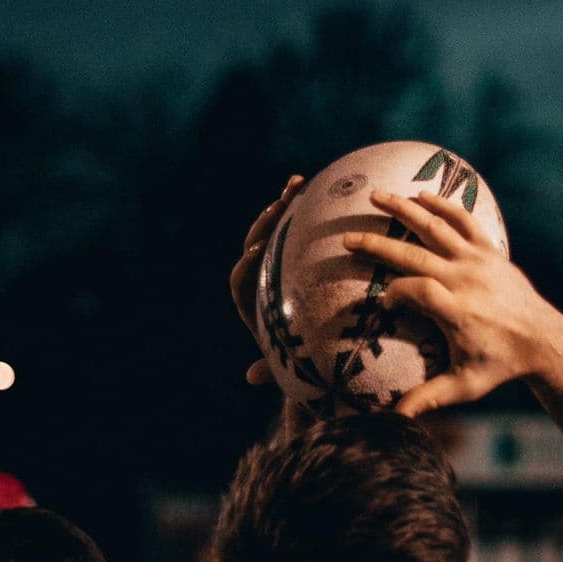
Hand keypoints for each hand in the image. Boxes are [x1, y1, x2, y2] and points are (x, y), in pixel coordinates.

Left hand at [229, 176, 304, 385]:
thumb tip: (250, 378)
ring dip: (284, 205)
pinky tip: (319, 187)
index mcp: (252, 305)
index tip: (255, 254)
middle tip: (280, 207)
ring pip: (276, 230)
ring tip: (299, 184)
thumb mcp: (289, 365)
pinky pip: (301, 226)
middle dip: (264, 224)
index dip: (244, 267)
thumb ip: (271, 370)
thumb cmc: (305, 360)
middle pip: (254, 246)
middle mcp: (262, 279)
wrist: (323, 346)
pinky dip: (306, 208)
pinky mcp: (300, 251)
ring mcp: (281, 261)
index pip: (239, 282)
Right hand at [342, 189, 559, 417]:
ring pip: (437, 228)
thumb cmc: (499, 366)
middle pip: (416, 253)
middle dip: (379, 244)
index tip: (383, 303)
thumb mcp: (464, 387)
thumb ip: (428, 399)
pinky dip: (442, 205)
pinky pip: (464, 221)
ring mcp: (479, 262)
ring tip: (376, 195)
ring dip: (404, 209)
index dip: (394, 292)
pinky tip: (419, 195)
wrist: (543, 341)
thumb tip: (393, 420)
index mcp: (459, 311)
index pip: (417, 290)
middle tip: (348, 237)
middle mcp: (467, 280)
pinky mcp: (490, 252)